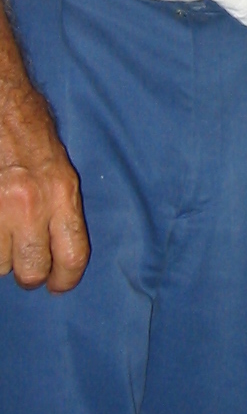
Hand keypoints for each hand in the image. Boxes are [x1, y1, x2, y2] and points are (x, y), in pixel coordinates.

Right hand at [0, 87, 89, 291]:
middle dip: (27, 272)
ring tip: (0, 232)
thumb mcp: (59, 166)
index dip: (65, 278)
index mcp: (61, 192)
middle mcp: (30, 204)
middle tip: (22, 261)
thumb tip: (57, 247)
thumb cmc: (27, 128)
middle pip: (31, 270)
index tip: (57, 285)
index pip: (73, 254)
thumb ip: (60, 206)